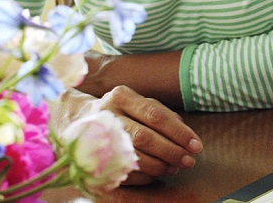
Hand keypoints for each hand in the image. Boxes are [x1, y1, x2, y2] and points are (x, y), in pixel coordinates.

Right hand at [56, 87, 202, 184]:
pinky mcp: (90, 157)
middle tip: (188, 161)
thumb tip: (187, 137)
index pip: (156, 115)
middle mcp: (107, 114)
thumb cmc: (120, 111)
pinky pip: (121, 170)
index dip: (179, 132)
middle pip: (144, 137)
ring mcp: (95, 136)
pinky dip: (143, 175)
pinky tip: (156, 175)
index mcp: (122, 96)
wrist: (76, 119)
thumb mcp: (139, 104)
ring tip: (174, 168)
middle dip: (171, 151)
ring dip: (159, 166)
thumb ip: (163, 115)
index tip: (196, 145)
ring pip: (133, 155)